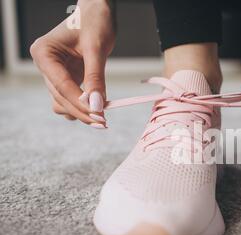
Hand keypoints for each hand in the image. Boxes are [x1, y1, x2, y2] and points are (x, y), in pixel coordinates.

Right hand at [30, 0, 114, 126]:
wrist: (97, 12)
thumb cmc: (95, 22)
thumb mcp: (96, 49)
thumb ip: (95, 78)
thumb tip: (96, 106)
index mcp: (44, 53)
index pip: (61, 85)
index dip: (79, 103)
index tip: (98, 116)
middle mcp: (45, 65)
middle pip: (60, 98)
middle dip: (82, 111)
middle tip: (103, 123)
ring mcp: (54, 73)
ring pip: (62, 103)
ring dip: (80, 112)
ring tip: (102, 119)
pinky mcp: (66, 78)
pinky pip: (71, 99)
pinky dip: (83, 106)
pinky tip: (99, 110)